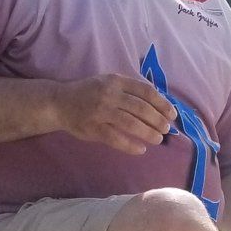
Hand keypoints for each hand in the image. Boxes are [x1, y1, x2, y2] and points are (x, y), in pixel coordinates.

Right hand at [56, 74, 175, 154]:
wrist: (59, 102)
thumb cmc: (88, 93)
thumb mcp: (108, 83)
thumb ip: (129, 90)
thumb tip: (157, 104)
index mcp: (116, 81)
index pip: (146, 91)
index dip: (162, 103)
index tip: (172, 114)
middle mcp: (109, 94)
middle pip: (141, 108)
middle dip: (158, 120)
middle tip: (166, 129)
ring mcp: (101, 112)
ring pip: (131, 123)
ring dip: (148, 133)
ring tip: (158, 139)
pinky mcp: (93, 128)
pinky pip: (116, 139)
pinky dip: (131, 145)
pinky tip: (141, 150)